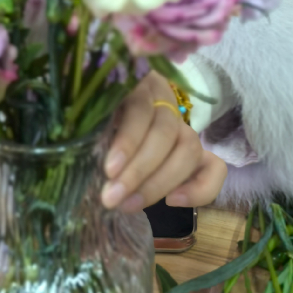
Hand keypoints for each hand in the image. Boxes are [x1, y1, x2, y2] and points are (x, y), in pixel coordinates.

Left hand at [101, 70, 226, 211]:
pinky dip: (199, 189)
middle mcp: (165, 103)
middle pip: (166, 132)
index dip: (128, 140)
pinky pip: (215, 168)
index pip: (141, 109)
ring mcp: (185, 128)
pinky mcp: (199, 153)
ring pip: (189, 148)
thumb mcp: (90, 119)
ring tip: (129, 205)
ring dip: (159, 183)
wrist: (113, 128)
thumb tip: (77, 149)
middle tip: (112, 198)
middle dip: (139, 171)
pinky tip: (173, 202)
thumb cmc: (95, 123)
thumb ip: (89, 127)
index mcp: (136, 86)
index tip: (109, 170)